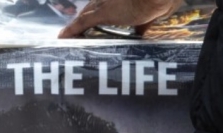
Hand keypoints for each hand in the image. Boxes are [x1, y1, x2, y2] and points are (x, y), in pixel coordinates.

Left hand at [58, 0, 185, 37]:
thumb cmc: (160, 0)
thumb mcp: (153, 14)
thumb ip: (144, 23)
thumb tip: (141, 32)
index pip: (103, 5)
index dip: (96, 12)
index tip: (92, 24)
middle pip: (91, 8)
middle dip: (84, 19)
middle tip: (76, 32)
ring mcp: (104, 4)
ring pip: (84, 14)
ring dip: (76, 26)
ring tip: (66, 37)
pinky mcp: (102, 13)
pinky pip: (81, 22)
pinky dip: (71, 30)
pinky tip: (62, 38)